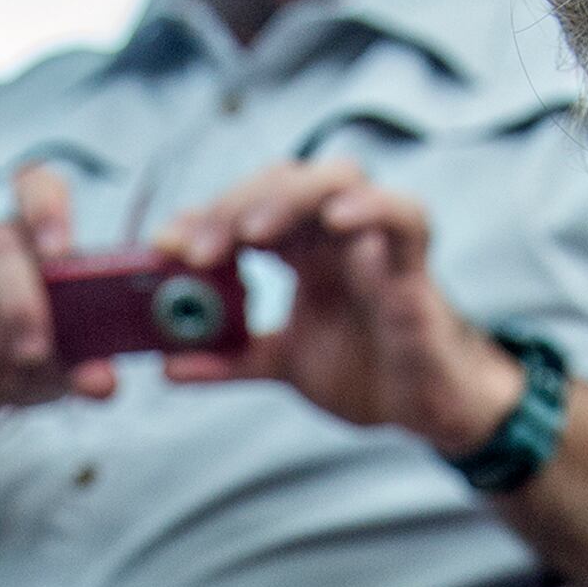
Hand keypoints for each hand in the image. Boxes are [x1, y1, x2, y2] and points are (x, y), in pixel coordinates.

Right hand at [0, 165, 113, 455]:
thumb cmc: (31, 356)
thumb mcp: (65, 360)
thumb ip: (85, 364)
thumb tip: (102, 382)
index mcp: (37, 235)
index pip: (36, 186)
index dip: (46, 208)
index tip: (59, 249)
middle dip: (19, 303)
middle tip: (34, 353)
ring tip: (10, 384)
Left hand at [155, 159, 522, 454]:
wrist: (425, 408)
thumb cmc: (365, 371)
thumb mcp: (281, 366)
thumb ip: (229, 360)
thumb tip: (165, 368)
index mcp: (300, 248)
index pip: (246, 209)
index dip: (203, 220)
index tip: (162, 248)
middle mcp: (334, 232)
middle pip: (280, 182)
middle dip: (231, 208)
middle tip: (195, 251)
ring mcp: (375, 241)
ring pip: (335, 178)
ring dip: (287, 197)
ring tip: (251, 233)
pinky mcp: (414, 262)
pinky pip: (403, 214)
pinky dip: (372, 207)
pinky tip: (337, 219)